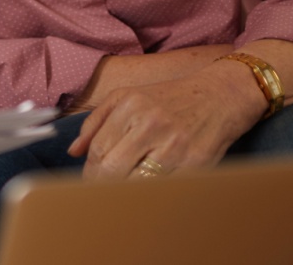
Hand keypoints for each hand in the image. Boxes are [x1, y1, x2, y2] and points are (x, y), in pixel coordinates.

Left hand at [68, 64, 262, 179]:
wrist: (219, 96)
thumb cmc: (168, 99)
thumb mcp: (127, 97)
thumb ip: (96, 122)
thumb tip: (73, 151)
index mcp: (130, 106)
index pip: (98, 150)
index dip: (90, 172)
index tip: (89, 181)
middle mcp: (151, 124)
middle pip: (112, 169)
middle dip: (100, 186)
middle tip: (99, 194)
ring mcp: (174, 145)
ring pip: (136, 183)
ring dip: (124, 194)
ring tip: (120, 196)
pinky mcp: (195, 164)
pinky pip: (164, 188)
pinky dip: (152, 195)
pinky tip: (147, 193)